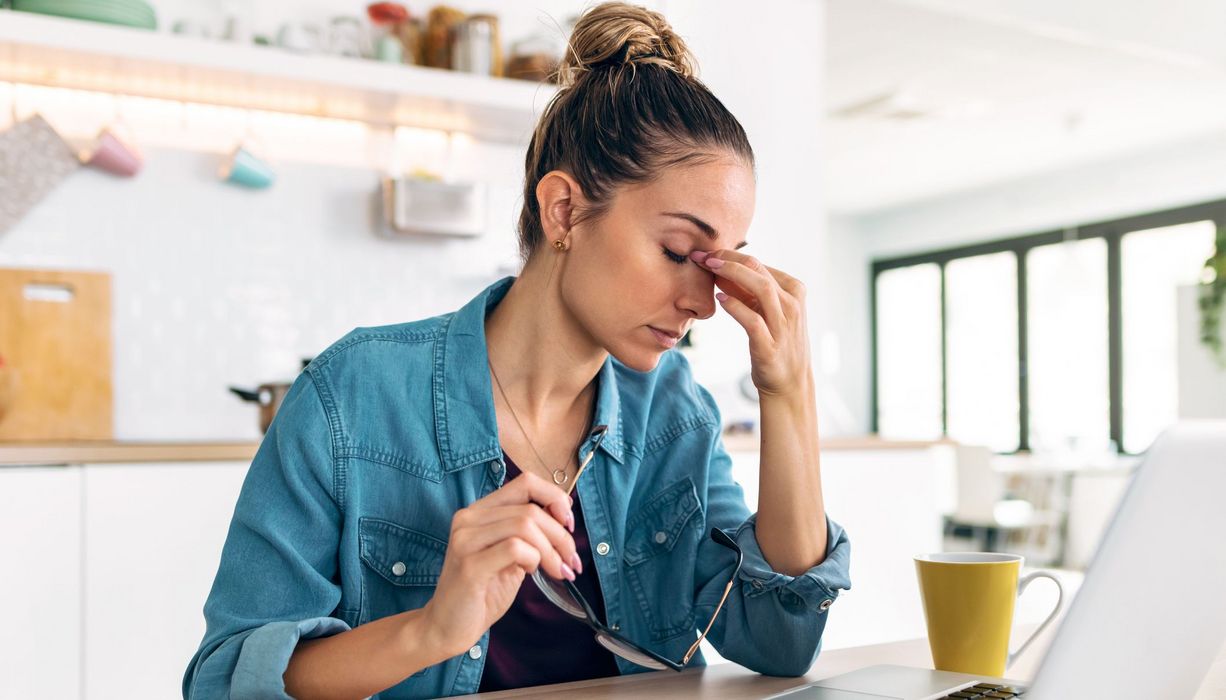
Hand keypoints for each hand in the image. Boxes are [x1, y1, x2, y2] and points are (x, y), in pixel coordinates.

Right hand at [421, 471, 580, 655]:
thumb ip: (529, 534)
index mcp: (480, 511)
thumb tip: (565, 518)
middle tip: (571, 561)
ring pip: (525, 525)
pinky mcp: (469, 564)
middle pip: (531, 509)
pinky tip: (530, 573)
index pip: (525, 482)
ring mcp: (465, 539)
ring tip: (557, 571)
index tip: (569, 523)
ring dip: (551, 551)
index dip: (555, 498)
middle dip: (561, 536)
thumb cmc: (482, 592)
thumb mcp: (511, 556)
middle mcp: (469, 518)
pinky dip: (534, 560)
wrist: (447, 627)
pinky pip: (515, 548)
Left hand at [689, 249, 811, 397]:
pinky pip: (753, 320)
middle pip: (758, 269)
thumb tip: (720, 269)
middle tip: (702, 256)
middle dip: (727, 258)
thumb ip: (748, 292)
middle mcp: (791, 304)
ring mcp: (783, 325)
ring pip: (761, 288)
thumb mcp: (767, 312)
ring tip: (709, 268)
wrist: (790, 383)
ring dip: (732, 273)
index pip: (759, 263)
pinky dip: (736, 307)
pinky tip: (720, 299)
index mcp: (793, 290)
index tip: (706, 253)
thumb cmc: (776, 342)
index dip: (730, 255)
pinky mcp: (770, 346)